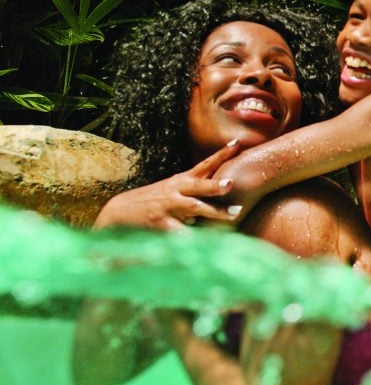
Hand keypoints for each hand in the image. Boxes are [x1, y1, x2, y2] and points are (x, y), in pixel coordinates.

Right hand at [94, 140, 243, 230]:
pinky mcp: (161, 224)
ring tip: (235, 215)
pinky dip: (195, 235)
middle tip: (232, 183)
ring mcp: (168, 207)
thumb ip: (197, 187)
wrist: (120, 212)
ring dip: (214, 211)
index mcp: (182, 181)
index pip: (204, 164)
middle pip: (199, 185)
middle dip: (216, 185)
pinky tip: (209, 241)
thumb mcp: (175, 189)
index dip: (221, 154)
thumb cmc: (155, 201)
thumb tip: (226, 185)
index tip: (237, 143)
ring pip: (194, 208)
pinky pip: (182, 231)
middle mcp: (176, 191)